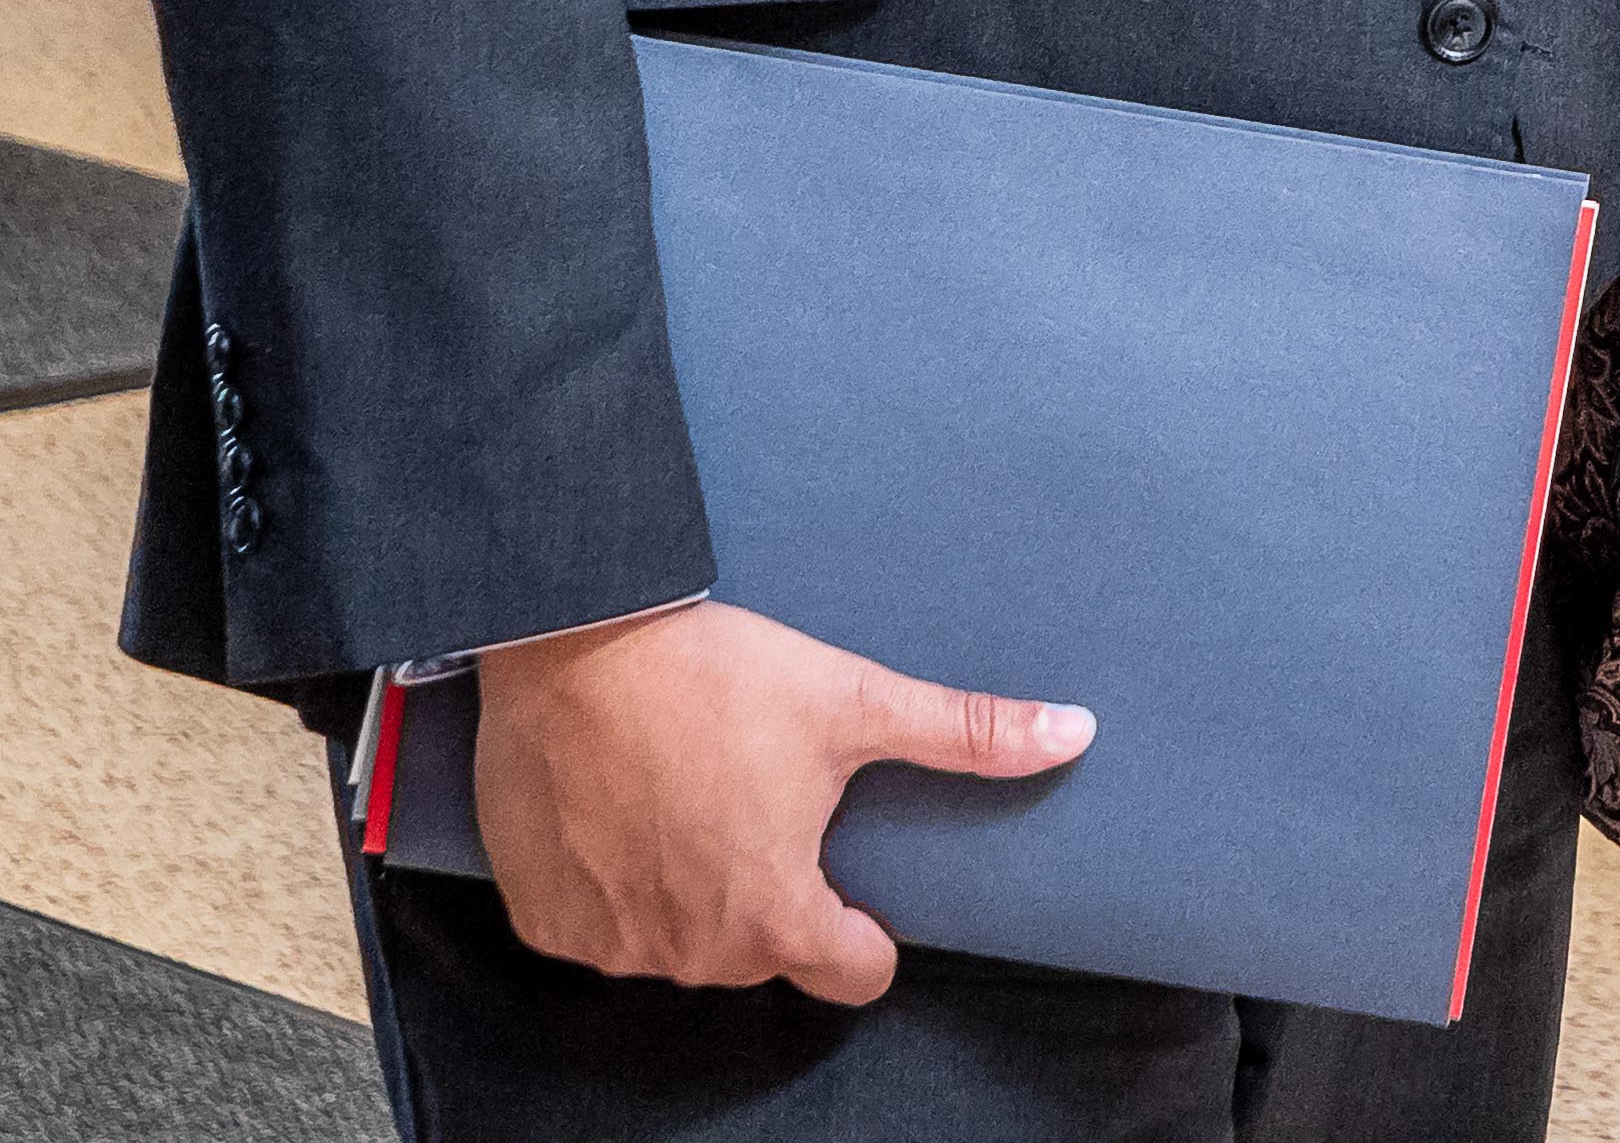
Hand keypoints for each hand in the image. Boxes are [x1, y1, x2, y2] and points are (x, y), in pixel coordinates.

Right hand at [466, 599, 1091, 1000]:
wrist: (574, 644)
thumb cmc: (717, 677)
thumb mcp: (856, 701)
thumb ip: (968, 734)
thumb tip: (1076, 733)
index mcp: (773, 915)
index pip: (852, 976)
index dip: (869, 932)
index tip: (860, 882)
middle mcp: (688, 952)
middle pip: (764, 954)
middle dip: (778, 898)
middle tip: (770, 808)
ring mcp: (609, 944)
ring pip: (681, 945)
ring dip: (697, 895)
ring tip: (700, 799)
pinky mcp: (544, 921)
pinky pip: (604, 929)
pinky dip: (620, 889)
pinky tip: (631, 816)